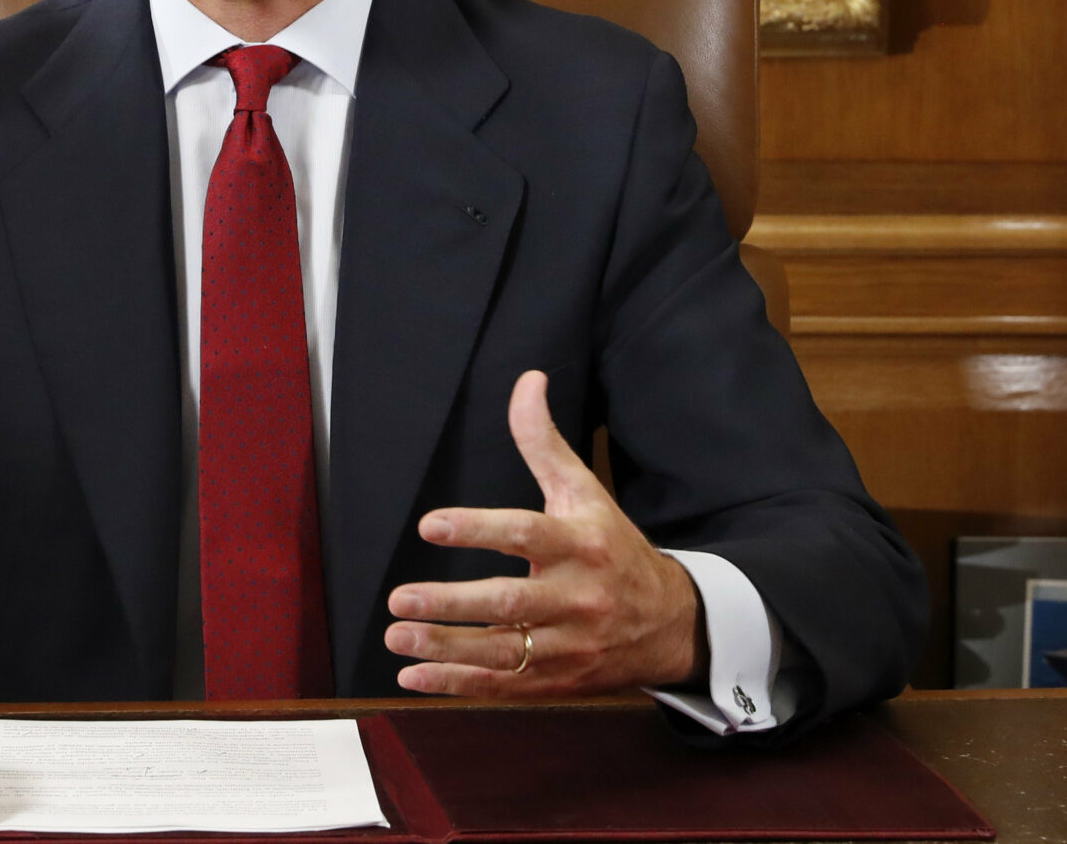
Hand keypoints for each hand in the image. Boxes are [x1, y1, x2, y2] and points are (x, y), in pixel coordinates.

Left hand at [384, 370, 707, 695]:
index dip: (477, 529)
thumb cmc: (614, 548)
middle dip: (451, 603)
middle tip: (399, 598)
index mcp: (581, 545)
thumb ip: (544, 442)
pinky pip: (505, 687)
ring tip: (396, 635)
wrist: (670, 623)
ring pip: (503, 653)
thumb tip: (527, 380)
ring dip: (445, 648)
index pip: (525, 535)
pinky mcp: (559, 681)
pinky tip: (415, 677)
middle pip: (510, 602)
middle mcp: (577, 598)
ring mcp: (570, 646)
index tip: (430, 525)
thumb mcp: (585, 491)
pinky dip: (458, 685)